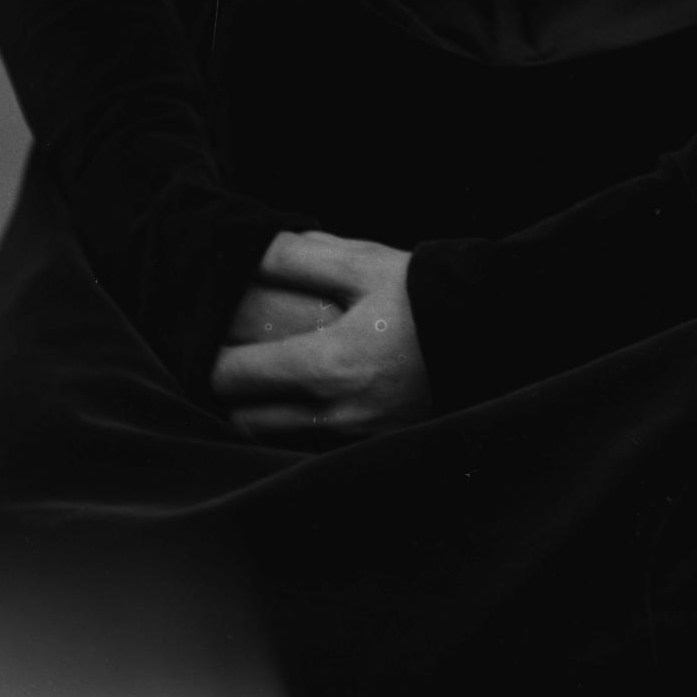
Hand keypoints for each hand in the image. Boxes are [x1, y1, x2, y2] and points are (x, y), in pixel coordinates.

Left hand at [210, 232, 432, 443]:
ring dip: (258, 410)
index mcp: (330, 365)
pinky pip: (312, 442)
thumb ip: (298, 258)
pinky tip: (300, 395)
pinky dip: (294, 423)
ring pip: (276, 436)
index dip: (209, 359)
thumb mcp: (363, 263)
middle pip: (246, 417)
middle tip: (225, 360)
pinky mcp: (375, 444)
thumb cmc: (422, 291)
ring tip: (258, 378)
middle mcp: (338, 412)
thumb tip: (247, 253)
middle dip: (227, 391)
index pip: (236, 377)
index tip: (204, 339)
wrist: (492, 328)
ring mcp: (358, 435)